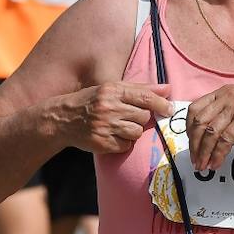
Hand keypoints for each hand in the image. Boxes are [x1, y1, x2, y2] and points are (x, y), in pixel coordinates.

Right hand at [57, 82, 171, 153]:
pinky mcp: (102, 143)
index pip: (144, 97)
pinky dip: (124, 142)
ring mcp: (105, 126)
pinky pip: (126, 145)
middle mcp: (108, 108)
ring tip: (120, 126)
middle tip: (127, 116)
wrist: (63, 119)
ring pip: (137, 132)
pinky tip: (113, 135)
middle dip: (141, 118)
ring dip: (133, 131)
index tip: (170, 109)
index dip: (161, 104)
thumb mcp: (112, 88)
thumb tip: (168, 88)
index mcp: (112, 91)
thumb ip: (141, 88)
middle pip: (143, 116)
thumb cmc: (92, 100)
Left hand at [185, 86, 233, 171]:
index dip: (188, 129)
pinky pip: (225, 140)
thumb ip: (227, 110)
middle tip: (195, 160)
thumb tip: (210, 130)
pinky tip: (217, 163)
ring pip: (210, 133)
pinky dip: (218, 155)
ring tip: (204, 166)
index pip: (195, 108)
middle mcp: (227, 96)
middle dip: (194, 145)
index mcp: (224, 91)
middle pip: (199, 122)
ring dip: (204, 153)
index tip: (191, 144)